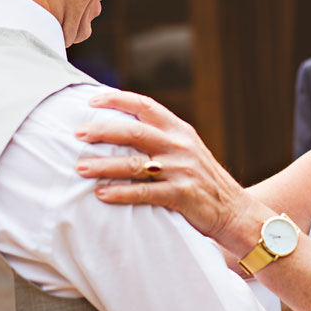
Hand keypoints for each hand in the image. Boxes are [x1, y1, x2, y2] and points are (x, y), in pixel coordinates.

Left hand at [75, 91, 256, 249]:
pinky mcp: (182, 195)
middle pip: (135, 132)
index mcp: (179, 130)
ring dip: (104, 166)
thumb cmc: (201, 179)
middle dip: (103, 131)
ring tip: (80, 168)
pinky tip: (101, 194)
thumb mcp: (186, 150)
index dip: (117, 100)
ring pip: (135, 164)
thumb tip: (118, 127)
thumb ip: (160, 137)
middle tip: (77, 133)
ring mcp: (181, 170)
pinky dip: (121, 193)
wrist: (234, 210)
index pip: (146, 106)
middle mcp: (179, 146)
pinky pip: (145, 193)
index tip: (91, 100)